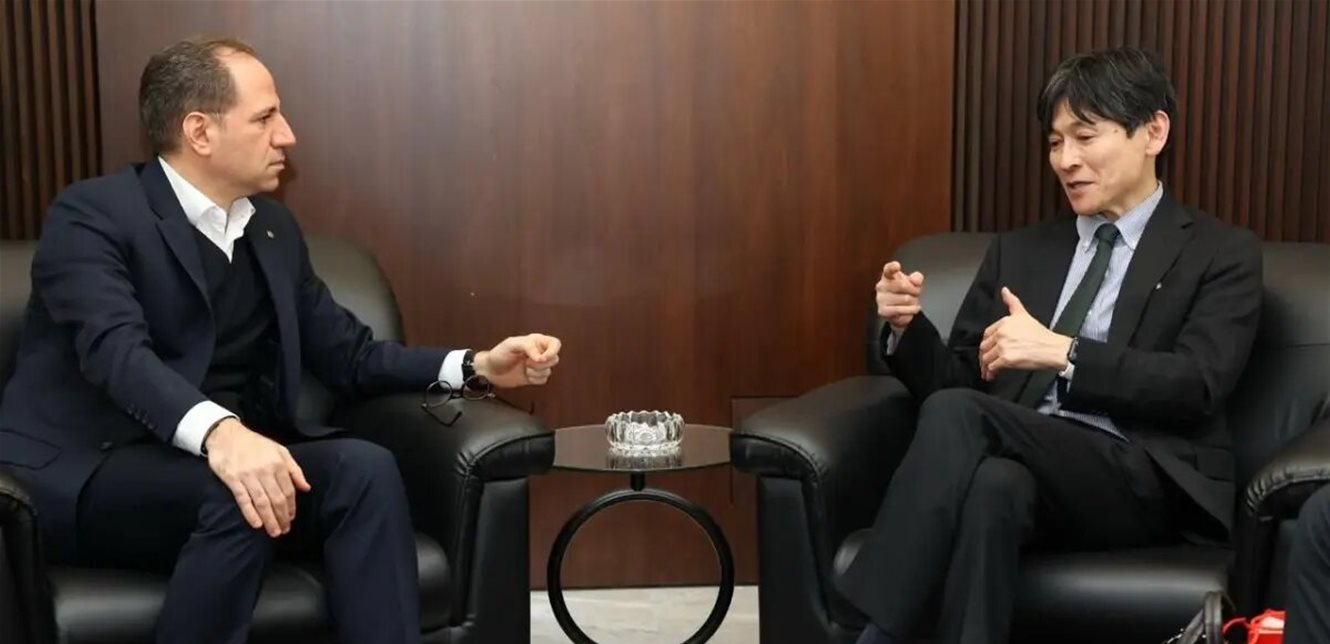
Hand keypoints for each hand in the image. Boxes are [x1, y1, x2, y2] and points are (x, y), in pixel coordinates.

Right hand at [205, 418, 310, 536]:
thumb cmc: (255, 444)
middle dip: (282, 517)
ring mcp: (248, 476)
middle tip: (284, 531)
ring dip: (269, 520)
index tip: (291, 518)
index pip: (288, 491)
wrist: (226, 435)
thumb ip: (294, 469)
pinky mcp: (233, 479)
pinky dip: (250, 513)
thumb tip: (306, 488)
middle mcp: (265, 471)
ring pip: (262, 502)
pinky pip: (243, 499)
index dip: (291, 507)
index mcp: (278, 463)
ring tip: (274, 532)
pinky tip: (257, 524)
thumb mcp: (280, 451)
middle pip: (277, 499)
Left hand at [475, 333, 561, 388]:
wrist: (490, 371)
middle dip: (540, 364)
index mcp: (536, 341)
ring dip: (535, 372)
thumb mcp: (511, 344)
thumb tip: (541, 357)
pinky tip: (525, 376)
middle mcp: (539, 352)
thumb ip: (528, 346)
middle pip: (554, 359)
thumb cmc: (498, 354)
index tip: (541, 358)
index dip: (552, 352)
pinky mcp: (534, 377)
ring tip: (524, 368)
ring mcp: (537, 366)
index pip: (555, 344)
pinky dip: (534, 380)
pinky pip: (543, 380)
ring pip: (549, 371)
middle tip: (527, 362)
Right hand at [875, 261, 925, 332]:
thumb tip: (916, 280)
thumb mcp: (913, 282)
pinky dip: (911, 310)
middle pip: (903, 285)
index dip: (892, 267)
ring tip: (913, 302)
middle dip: (915, 290)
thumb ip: (917, 278)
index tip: (897, 266)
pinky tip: (913, 308)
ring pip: (906, 299)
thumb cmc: (905, 292)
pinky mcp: (883, 311)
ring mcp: (881, 299)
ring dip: (914, 302)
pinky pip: (902, 310)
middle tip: (916, 293)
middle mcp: (881, 286)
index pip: (888, 269)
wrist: (899, 309)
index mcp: (888, 276)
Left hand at [979, 287, 1073, 380]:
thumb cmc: (1041, 335)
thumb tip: (1004, 290)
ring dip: (985, 366)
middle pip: (984, 346)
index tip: (987, 350)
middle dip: (983, 356)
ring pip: (987, 358)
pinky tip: (992, 376)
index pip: (987, 334)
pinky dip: (990, 373)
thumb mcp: (1024, 315)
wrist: (1053, 349)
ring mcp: (1003, 346)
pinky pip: (992, 367)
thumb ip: (1012, 302)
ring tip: (988, 372)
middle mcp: (1002, 333)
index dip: (986, 343)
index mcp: (1004, 322)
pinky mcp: (1006, 359)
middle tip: (985, 363)